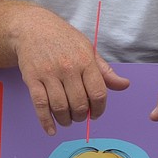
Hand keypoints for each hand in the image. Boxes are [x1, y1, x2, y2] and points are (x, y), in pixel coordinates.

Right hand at [11, 6, 129, 134]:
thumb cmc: (63, 39)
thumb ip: (105, 71)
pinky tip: (51, 129)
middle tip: (80, 116)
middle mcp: (68, 68)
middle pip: (79, 104)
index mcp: (85, 61)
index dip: (99, 109)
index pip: (98, 93)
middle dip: (82, 117)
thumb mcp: (88, 49)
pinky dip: (46, 121)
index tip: (96, 114)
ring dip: (66, 120)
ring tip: (67, 120)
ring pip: (60, 107)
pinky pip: (40, 105)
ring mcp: (48, 74)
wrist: (32, 28)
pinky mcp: (32, 79)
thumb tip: (124, 85)